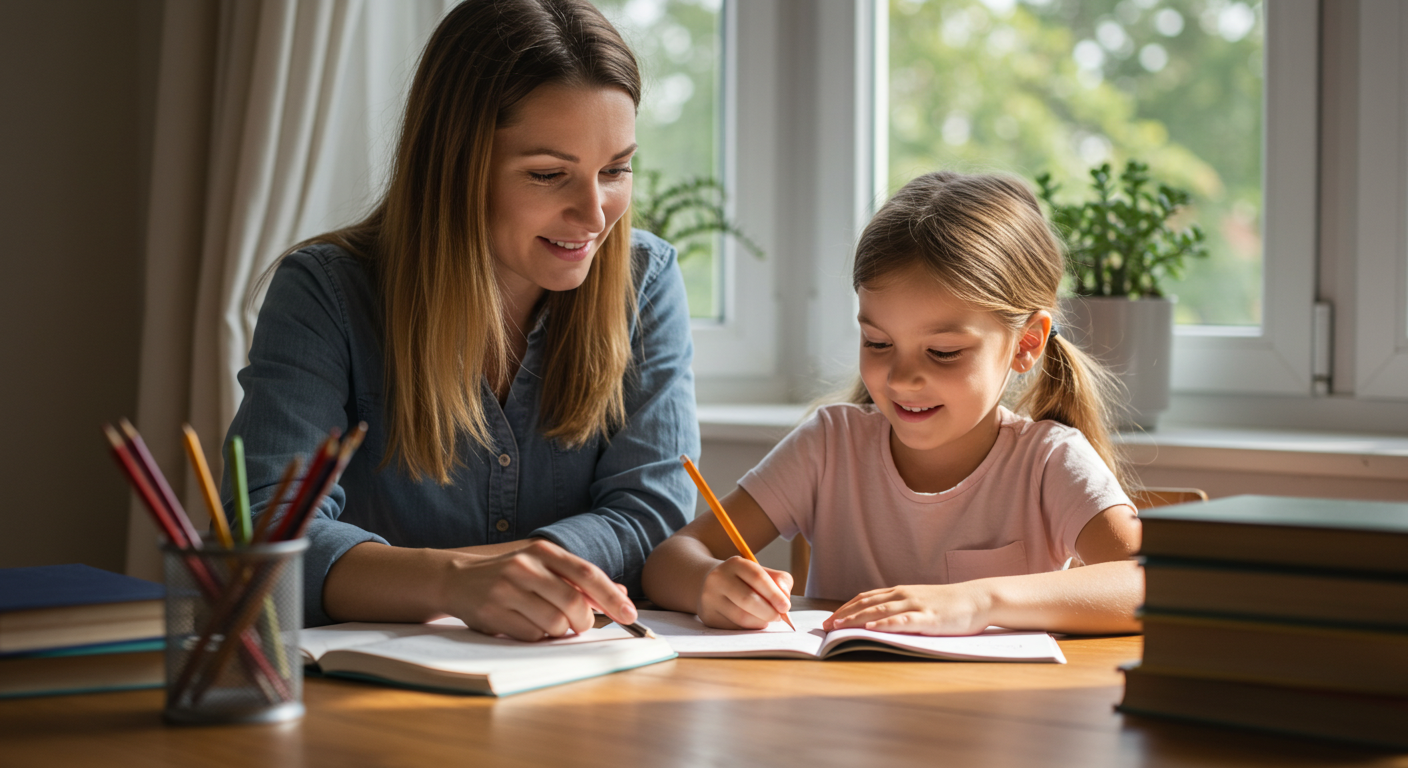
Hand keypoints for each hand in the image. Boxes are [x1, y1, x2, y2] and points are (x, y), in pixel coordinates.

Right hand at [443, 540, 636, 640]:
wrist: (458, 579)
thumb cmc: (510, 575)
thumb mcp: (543, 567)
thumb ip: (579, 579)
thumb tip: (620, 594)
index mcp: (543, 552)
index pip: (587, 573)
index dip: (611, 597)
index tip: (630, 615)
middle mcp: (525, 566)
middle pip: (573, 603)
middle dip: (584, 622)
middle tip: (581, 626)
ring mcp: (507, 589)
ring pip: (554, 623)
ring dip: (559, 631)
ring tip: (548, 622)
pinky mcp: (493, 612)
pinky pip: (531, 635)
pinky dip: (537, 636)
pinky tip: (525, 624)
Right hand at [697, 556, 792, 629]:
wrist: (710, 584)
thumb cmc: (744, 580)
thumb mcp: (761, 571)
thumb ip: (779, 581)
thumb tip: (785, 599)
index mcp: (735, 564)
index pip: (757, 577)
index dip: (774, 594)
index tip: (785, 606)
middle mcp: (719, 579)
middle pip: (748, 599)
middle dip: (769, 612)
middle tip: (779, 617)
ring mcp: (710, 598)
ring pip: (741, 617)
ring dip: (760, 622)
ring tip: (767, 619)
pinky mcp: (709, 616)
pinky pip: (735, 628)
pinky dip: (749, 628)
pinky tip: (753, 622)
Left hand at [823, 583, 991, 635]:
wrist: (979, 598)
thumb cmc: (950, 603)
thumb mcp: (921, 601)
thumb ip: (902, 607)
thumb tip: (879, 618)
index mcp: (901, 592)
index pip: (866, 597)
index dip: (846, 608)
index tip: (830, 618)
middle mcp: (904, 595)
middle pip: (867, 604)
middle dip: (844, 615)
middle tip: (825, 627)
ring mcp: (916, 606)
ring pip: (879, 611)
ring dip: (856, 619)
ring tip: (839, 627)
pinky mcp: (929, 619)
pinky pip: (902, 620)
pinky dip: (884, 623)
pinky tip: (871, 628)